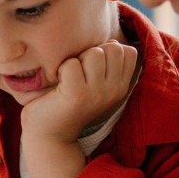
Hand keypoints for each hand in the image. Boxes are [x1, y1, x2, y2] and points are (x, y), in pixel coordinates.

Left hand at [20, 40, 138, 142]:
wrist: (49, 135)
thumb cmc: (68, 103)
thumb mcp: (95, 83)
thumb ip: (106, 63)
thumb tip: (111, 42)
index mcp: (120, 87)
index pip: (128, 52)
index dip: (108, 51)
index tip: (92, 67)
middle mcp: (114, 91)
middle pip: (113, 48)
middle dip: (93, 52)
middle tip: (79, 72)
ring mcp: (97, 93)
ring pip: (95, 53)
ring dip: (77, 59)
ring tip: (69, 78)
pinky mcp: (77, 95)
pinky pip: (72, 63)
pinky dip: (61, 68)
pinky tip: (59, 83)